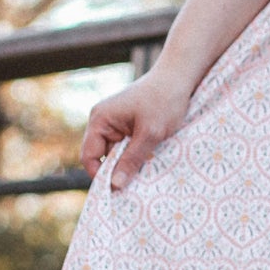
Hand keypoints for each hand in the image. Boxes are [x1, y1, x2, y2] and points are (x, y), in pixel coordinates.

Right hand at [80, 69, 193, 189]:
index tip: (117, 191)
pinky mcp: (127, 124)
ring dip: (128, 163)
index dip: (100, 176)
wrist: (179, 77)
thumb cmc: (164, 101)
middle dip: (116, 170)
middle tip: (134, 187)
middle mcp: (102, 120)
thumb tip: (115, 186)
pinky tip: (149, 160)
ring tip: (144, 173)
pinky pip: (126, 146)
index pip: (89, 156)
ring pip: (115, 153)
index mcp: (100, 119)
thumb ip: (132, 159)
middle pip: (101, 156)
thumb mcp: (150, 134)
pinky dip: (135, 154)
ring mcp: (115, 121)